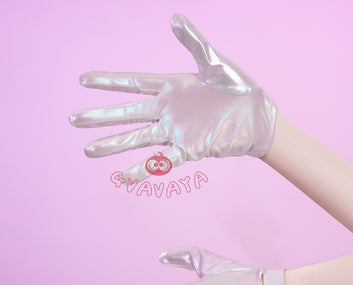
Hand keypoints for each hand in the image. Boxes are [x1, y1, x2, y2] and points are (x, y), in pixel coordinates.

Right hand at [69, 14, 276, 181]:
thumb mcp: (215, 62)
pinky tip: (125, 177)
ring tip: (89, 150)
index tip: (83, 80)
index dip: (108, 82)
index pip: (133, 83)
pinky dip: (144, 169)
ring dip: (113, 144)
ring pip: (137, 139)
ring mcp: (176, 131)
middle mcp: (168, 111)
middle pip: (127, 114)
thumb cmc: (239, 88)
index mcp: (171, 87)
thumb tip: (173, 18)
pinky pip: (162, 161)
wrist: (257, 117)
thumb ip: (193, 42)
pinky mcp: (188, 149)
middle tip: (74, 120)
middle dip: (100, 117)